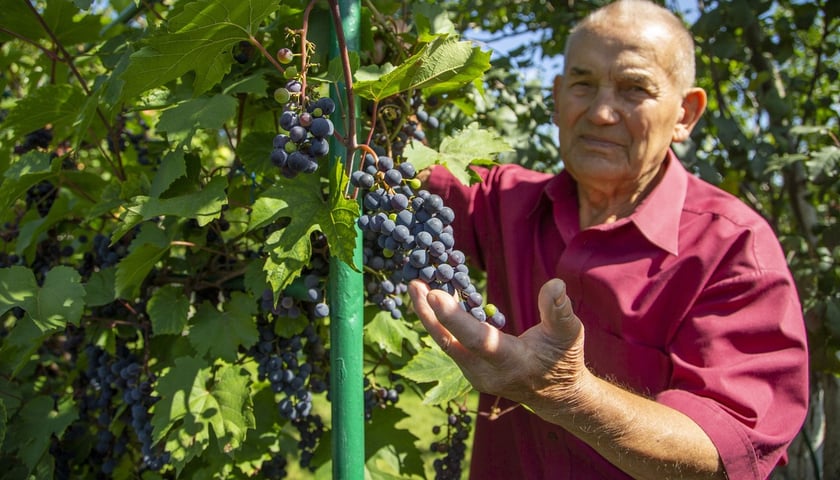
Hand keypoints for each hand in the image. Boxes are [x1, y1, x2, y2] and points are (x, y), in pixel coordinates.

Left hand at [408, 278, 588, 410]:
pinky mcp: (469, 370)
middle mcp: (487, 373)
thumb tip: (555, 284)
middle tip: (414, 284)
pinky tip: (435, 300)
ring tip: (418, 286)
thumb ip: (558, 311)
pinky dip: (440, 323)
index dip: (454, 318)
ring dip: (429, 316)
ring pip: (445, 343)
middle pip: (449, 342)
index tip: (434, 294)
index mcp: (512, 362)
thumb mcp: (568, 334)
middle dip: (428, 313)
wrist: (554, 394)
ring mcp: (474, 374)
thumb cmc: (563, 360)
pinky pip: (449, 344)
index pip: (478, 339)